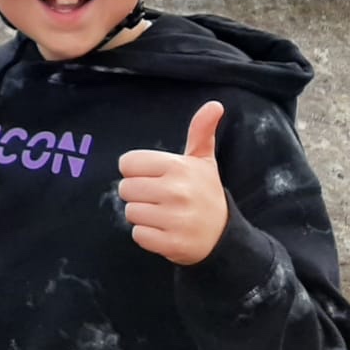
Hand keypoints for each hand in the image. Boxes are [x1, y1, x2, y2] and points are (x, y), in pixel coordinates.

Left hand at [118, 101, 228, 265]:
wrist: (224, 236)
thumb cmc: (205, 193)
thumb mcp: (203, 161)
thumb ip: (201, 131)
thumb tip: (214, 104)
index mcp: (178, 167)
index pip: (127, 164)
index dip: (137, 172)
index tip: (156, 178)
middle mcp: (177, 191)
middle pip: (125, 189)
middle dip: (138, 195)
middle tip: (161, 199)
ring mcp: (175, 219)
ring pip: (130, 212)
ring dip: (143, 216)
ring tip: (165, 215)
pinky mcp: (172, 244)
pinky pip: (138, 235)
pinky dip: (148, 236)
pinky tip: (166, 231)